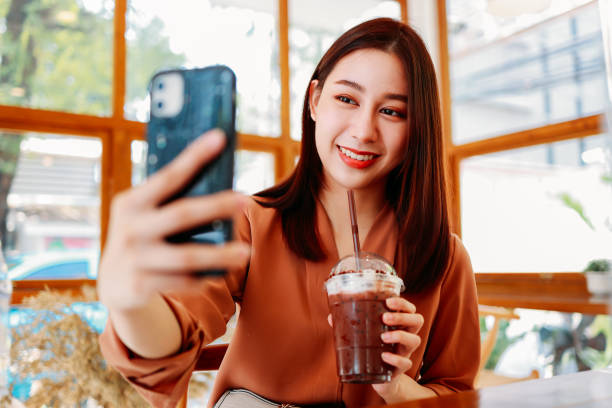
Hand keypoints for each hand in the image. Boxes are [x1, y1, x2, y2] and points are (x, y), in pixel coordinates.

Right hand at [97, 129, 250, 311]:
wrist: (114, 284)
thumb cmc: (143, 237)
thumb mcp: (145, 215)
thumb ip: (170, 201)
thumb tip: (218, 176)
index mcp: (132, 202)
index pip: (169, 176)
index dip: (195, 157)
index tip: (220, 137)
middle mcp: (131, 228)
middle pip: (182, 214)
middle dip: (215, 206)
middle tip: (245, 200)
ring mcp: (135, 259)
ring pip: (186, 256)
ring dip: (220, 254)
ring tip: (247, 252)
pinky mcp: (140, 285)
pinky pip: (182, 280)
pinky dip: (204, 277)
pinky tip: (222, 272)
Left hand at [326, 296, 424, 400]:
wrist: (382, 380)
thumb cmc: (373, 351)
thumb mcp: (364, 336)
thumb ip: (350, 325)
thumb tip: (331, 316)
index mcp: (398, 325)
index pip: (410, 309)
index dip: (402, 303)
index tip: (388, 301)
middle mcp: (406, 336)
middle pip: (417, 320)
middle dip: (402, 316)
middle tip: (385, 317)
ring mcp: (405, 352)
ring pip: (415, 340)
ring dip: (400, 335)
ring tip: (384, 336)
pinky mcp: (401, 369)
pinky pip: (406, 363)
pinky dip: (396, 359)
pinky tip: (384, 356)